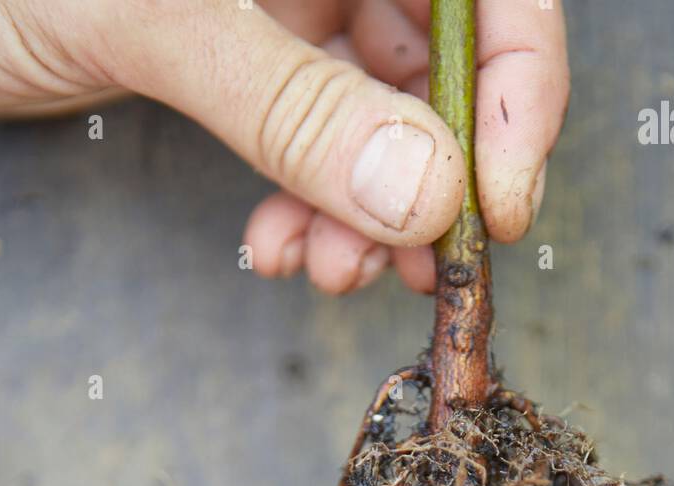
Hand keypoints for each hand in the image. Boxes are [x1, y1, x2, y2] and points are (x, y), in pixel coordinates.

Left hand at [0, 0, 568, 293]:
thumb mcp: (158, 24)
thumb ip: (292, 107)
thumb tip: (422, 196)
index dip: (515, 91)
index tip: (495, 206)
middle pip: (444, 60)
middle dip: (431, 178)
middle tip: (412, 263)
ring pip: (383, 119)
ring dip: (365, 215)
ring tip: (326, 271)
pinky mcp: (254, 56)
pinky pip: (318, 145)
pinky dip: (310, 210)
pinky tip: (276, 249)